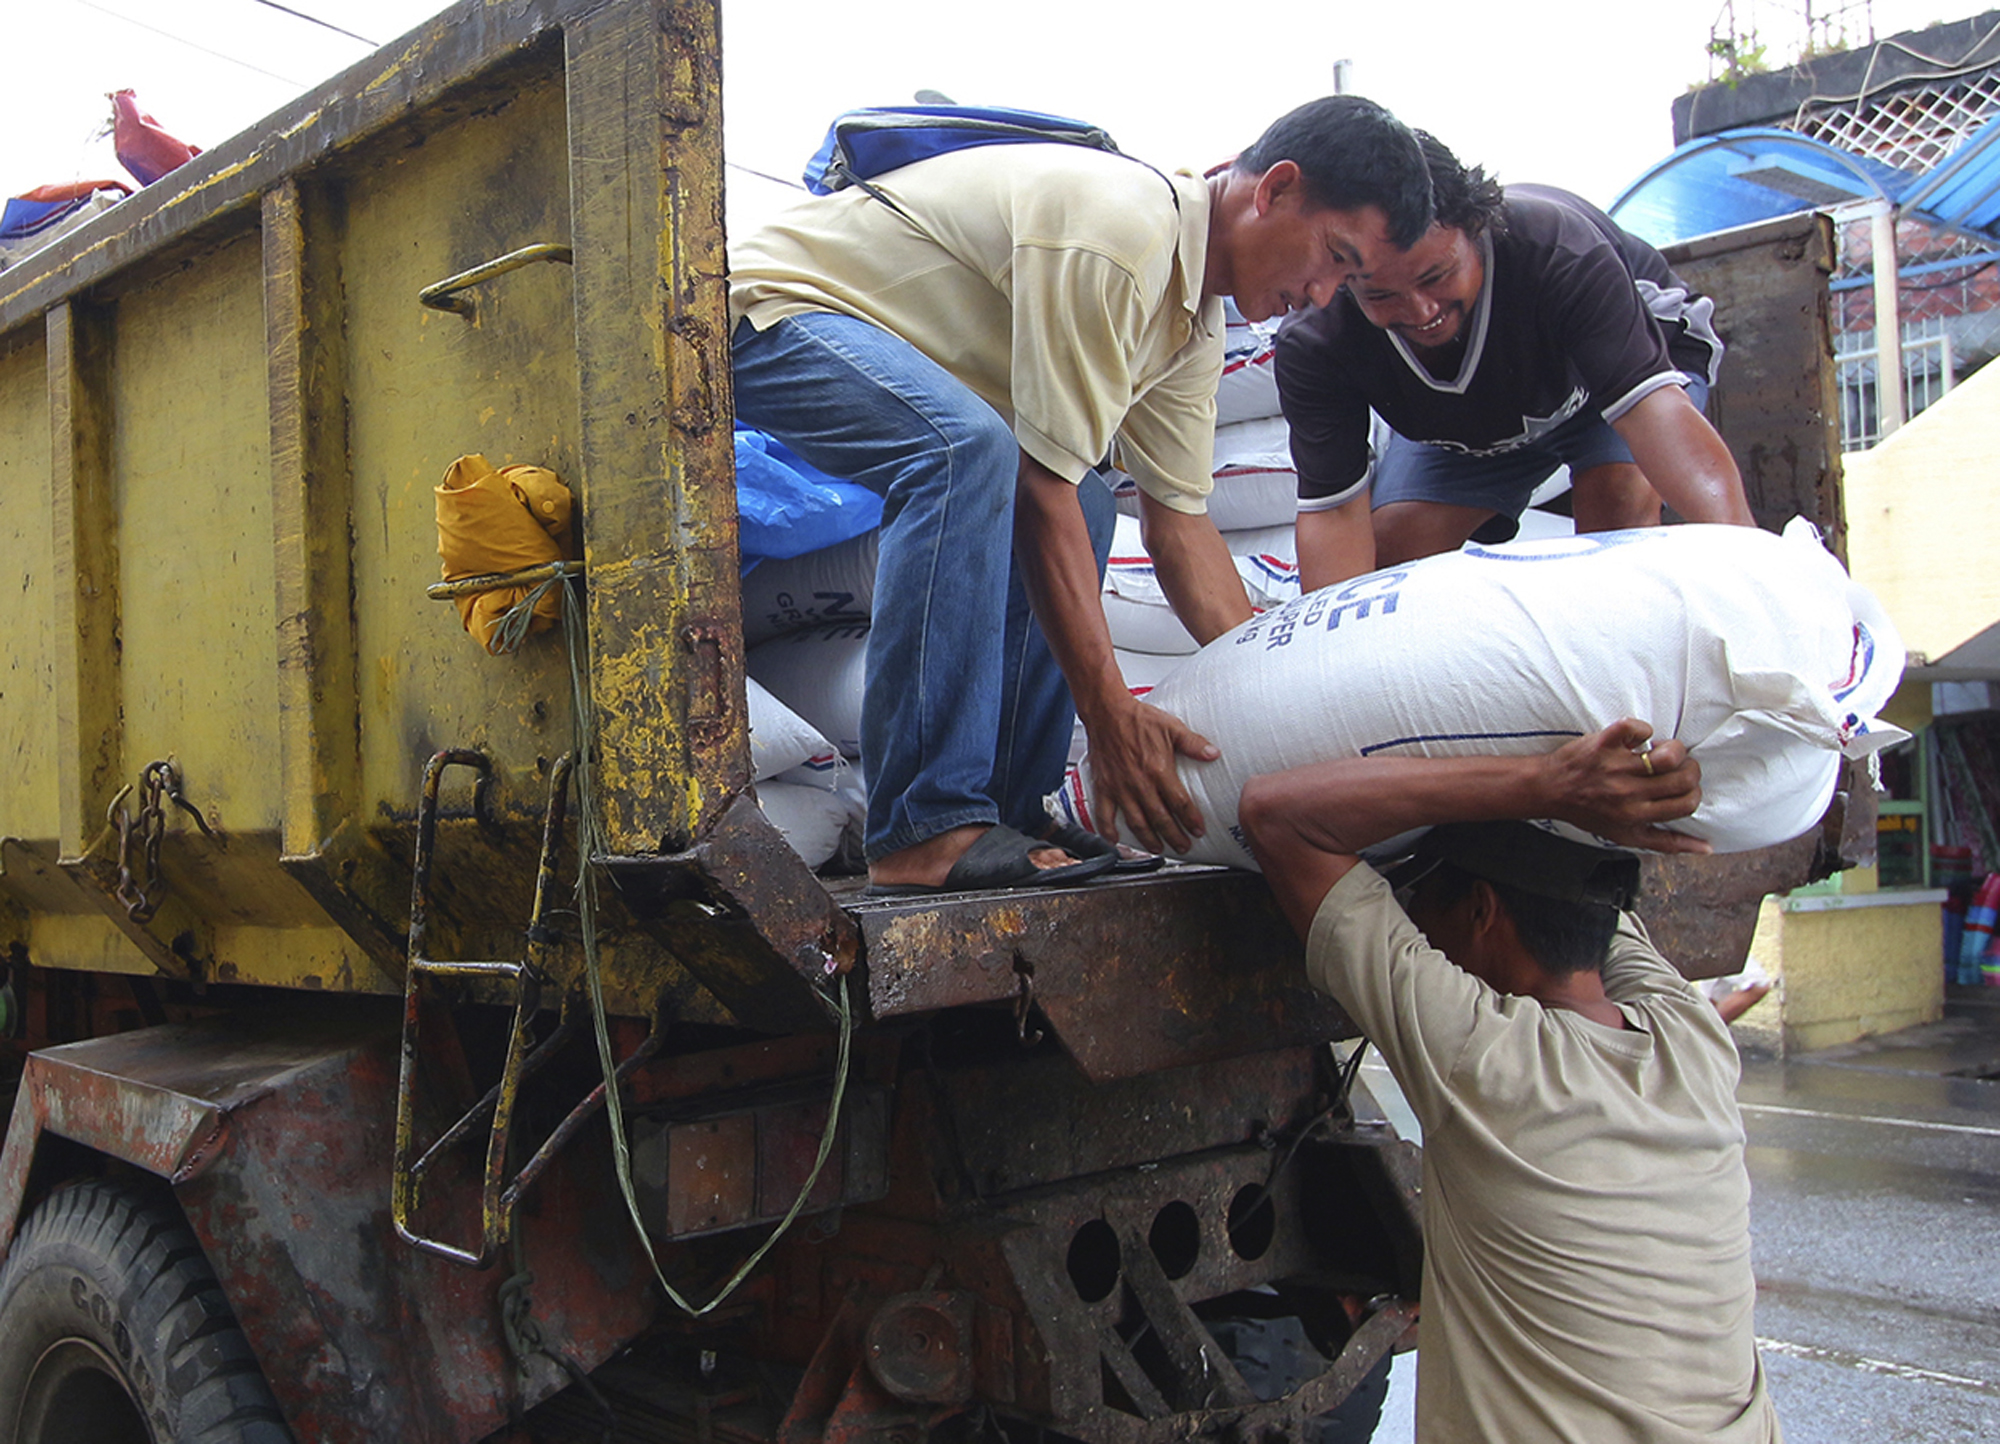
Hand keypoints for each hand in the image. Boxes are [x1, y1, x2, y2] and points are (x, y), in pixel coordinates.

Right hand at [1086, 694, 1217, 853]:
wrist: (1107, 712)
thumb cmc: (1138, 718)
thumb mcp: (1172, 727)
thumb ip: (1193, 744)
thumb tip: (1214, 754)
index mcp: (1158, 770)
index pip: (1179, 803)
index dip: (1191, 820)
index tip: (1198, 830)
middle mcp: (1139, 784)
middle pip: (1160, 818)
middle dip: (1174, 836)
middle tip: (1183, 847)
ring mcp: (1120, 788)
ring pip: (1136, 822)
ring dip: (1148, 839)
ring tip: (1158, 848)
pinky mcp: (1104, 787)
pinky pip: (1104, 814)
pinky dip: (1108, 830)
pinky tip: (1115, 841)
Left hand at [1539, 718, 1708, 853]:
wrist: (1550, 790)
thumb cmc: (1591, 813)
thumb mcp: (1628, 835)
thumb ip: (1667, 842)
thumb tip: (1707, 848)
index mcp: (1637, 815)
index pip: (1687, 803)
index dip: (1693, 792)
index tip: (1682, 787)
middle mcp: (1628, 792)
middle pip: (1684, 777)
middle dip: (1690, 769)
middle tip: (1676, 767)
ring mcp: (1616, 766)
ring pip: (1668, 754)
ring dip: (1672, 749)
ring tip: (1659, 752)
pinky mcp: (1603, 743)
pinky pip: (1635, 728)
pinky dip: (1642, 730)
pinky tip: (1637, 739)